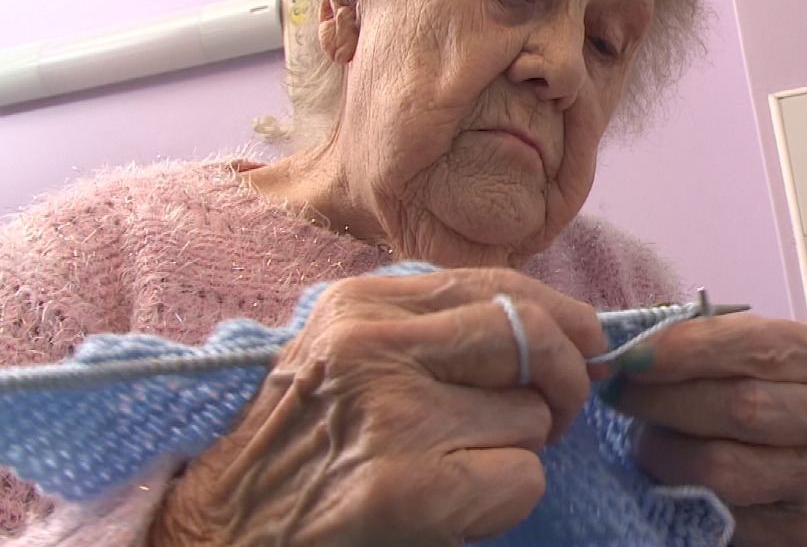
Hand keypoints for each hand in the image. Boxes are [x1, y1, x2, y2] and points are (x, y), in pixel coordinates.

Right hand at [149, 269, 607, 545]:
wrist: (218, 530)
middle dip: (564, 381)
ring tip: (454, 469)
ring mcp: (389, 416)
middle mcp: (373, 347)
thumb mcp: (347, 353)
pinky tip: (453, 507)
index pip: (497, 284)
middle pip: (531, 338)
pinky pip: (520, 479)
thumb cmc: (299, 445)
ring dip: (517, 453)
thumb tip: (560, 329)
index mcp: (360, 303)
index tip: (587, 344)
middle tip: (552, 418)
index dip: (563, 315)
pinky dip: (505, 502)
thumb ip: (434, 328)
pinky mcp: (403, 489)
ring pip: (531, 418)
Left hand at [602, 316, 806, 546]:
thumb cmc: (761, 385)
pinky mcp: (805, 530)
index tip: (632, 357)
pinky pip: (724, 512)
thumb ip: (703, 342)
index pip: (757, 346)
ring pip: (726, 467)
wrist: (796, 451)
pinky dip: (683, 491)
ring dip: (666, 450)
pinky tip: (669, 473)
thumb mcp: (744, 351)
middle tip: (622, 396)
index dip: (688, 350)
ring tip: (644, 436)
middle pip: (743, 407)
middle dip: (667, 400)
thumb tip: (634, 350)